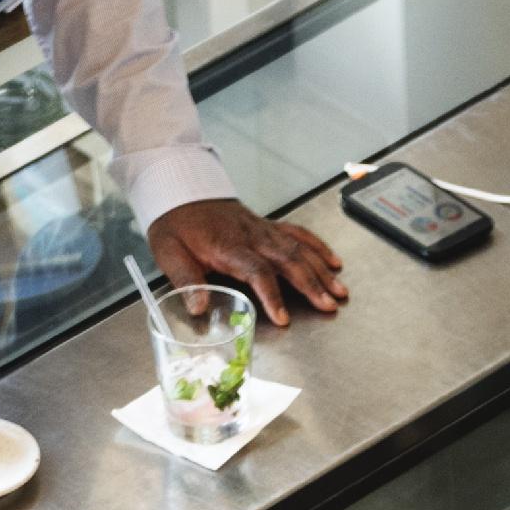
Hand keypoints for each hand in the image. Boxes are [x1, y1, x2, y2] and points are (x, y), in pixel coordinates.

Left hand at [150, 196, 346, 323]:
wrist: (183, 191)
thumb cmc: (176, 224)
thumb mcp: (169, 252)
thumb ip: (186, 280)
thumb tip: (198, 308)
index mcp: (228, 245)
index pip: (257, 270)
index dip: (272, 295)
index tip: (282, 318)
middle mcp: (252, 236)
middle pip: (288, 259)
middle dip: (312, 284)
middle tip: (329, 305)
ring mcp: (263, 229)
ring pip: (299, 248)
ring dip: (322, 270)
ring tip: (340, 291)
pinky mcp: (268, 226)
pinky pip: (299, 234)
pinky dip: (319, 247)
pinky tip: (334, 262)